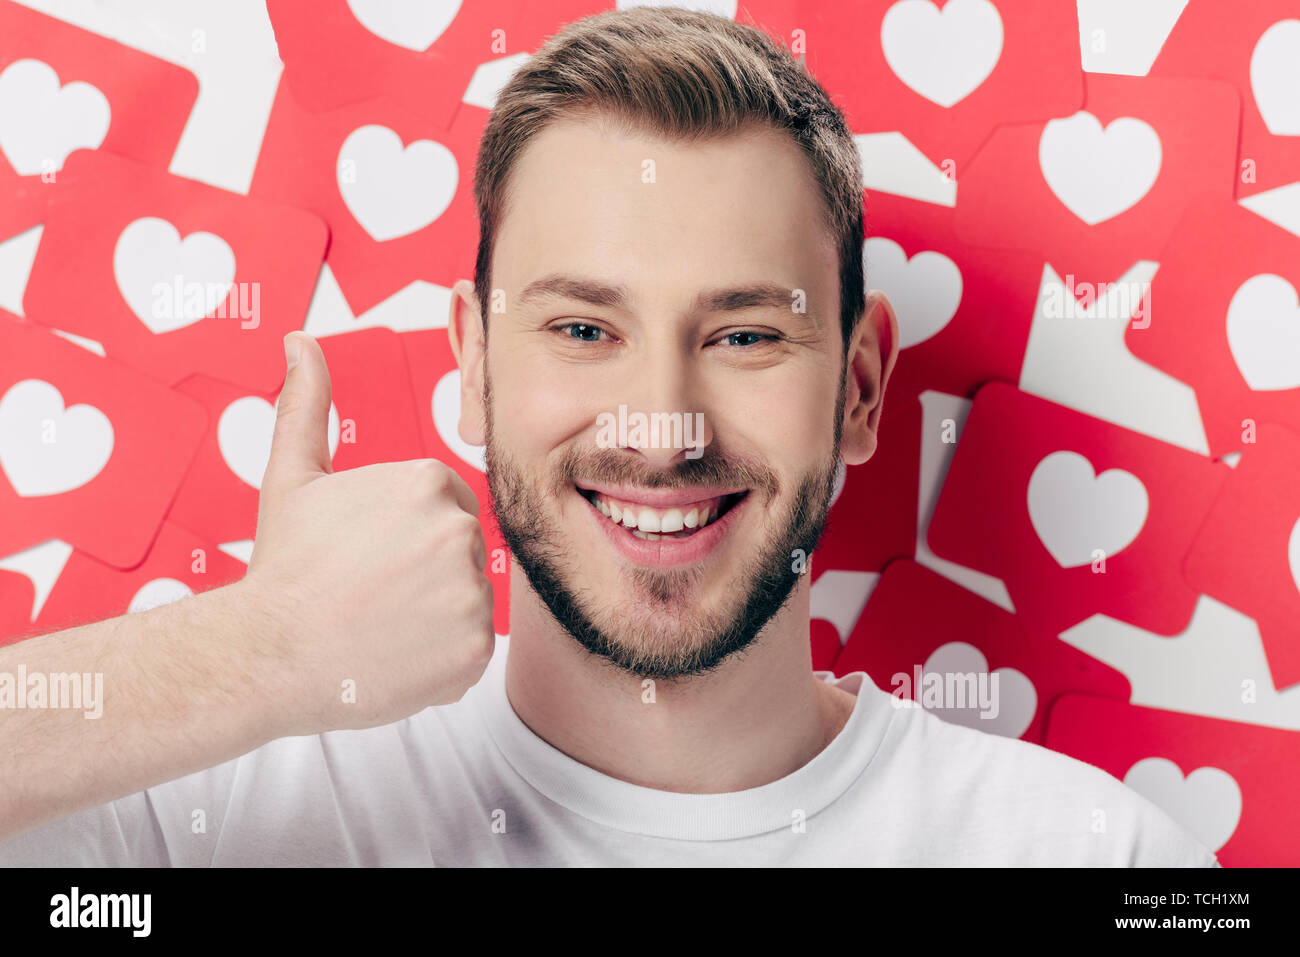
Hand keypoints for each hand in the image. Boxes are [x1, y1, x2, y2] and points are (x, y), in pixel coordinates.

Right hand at [240, 332, 495, 736]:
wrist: (266, 656)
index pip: (445, 506)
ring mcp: (471, 591)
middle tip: (371, 593)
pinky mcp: (477, 647)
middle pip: (460, 550)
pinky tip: (398, 656)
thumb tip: (299, 340)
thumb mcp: (292, 477)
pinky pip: (472, 648)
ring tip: (380, 624)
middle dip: (425, 571)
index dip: (404, 535)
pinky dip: (443, 659)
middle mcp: (457, 530)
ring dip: (435, 615)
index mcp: (425, 482)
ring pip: (469, 598)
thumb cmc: (283, 568)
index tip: (367, 557)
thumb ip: (307, 405)